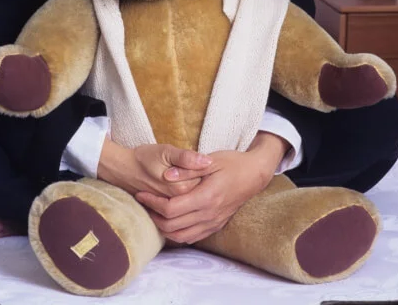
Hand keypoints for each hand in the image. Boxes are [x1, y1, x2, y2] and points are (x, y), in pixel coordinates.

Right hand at [97, 138, 213, 197]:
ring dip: (195, 189)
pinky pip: (184, 208)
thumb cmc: (145, 158)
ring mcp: (173, 207)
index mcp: (182, 187)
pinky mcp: (167, 210)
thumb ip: (186, 157)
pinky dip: (188, 199)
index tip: (201, 160)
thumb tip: (207, 161)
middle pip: (202, 192)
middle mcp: (179, 202)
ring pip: (194, 200)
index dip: (205, 169)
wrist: (124, 171)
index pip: (206, 181)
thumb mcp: (165, 151)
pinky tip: (184, 187)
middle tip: (194, 166)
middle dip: (202, 179)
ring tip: (187, 175)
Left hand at [135, 132, 289, 243]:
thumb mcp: (211, 160)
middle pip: (172, 226)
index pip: (171, 209)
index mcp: (206, 197)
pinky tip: (170, 221)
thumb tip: (166, 176)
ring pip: (181, 236)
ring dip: (163, 228)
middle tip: (143, 203)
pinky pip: (192, 237)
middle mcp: (209, 214)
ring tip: (153, 212)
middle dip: (154, 216)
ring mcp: (213, 222)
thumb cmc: (232, 163)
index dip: (153, 203)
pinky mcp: (216, 225)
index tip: (142, 194)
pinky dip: (177, 233)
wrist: (254, 175)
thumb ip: (187, 167)